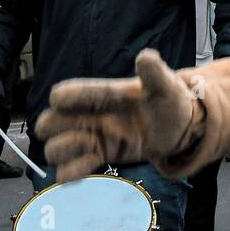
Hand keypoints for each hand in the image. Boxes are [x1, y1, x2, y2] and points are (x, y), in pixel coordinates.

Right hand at [35, 49, 203, 181]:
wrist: (181, 126)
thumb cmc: (168, 99)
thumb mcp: (164, 85)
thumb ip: (154, 73)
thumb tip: (146, 57)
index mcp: (100, 95)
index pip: (66, 95)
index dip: (61, 98)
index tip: (62, 102)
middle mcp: (90, 116)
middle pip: (48, 122)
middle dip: (52, 128)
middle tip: (80, 133)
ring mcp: (94, 138)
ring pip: (55, 147)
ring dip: (62, 151)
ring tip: (90, 150)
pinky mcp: (102, 156)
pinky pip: (72, 168)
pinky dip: (69, 172)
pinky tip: (75, 173)